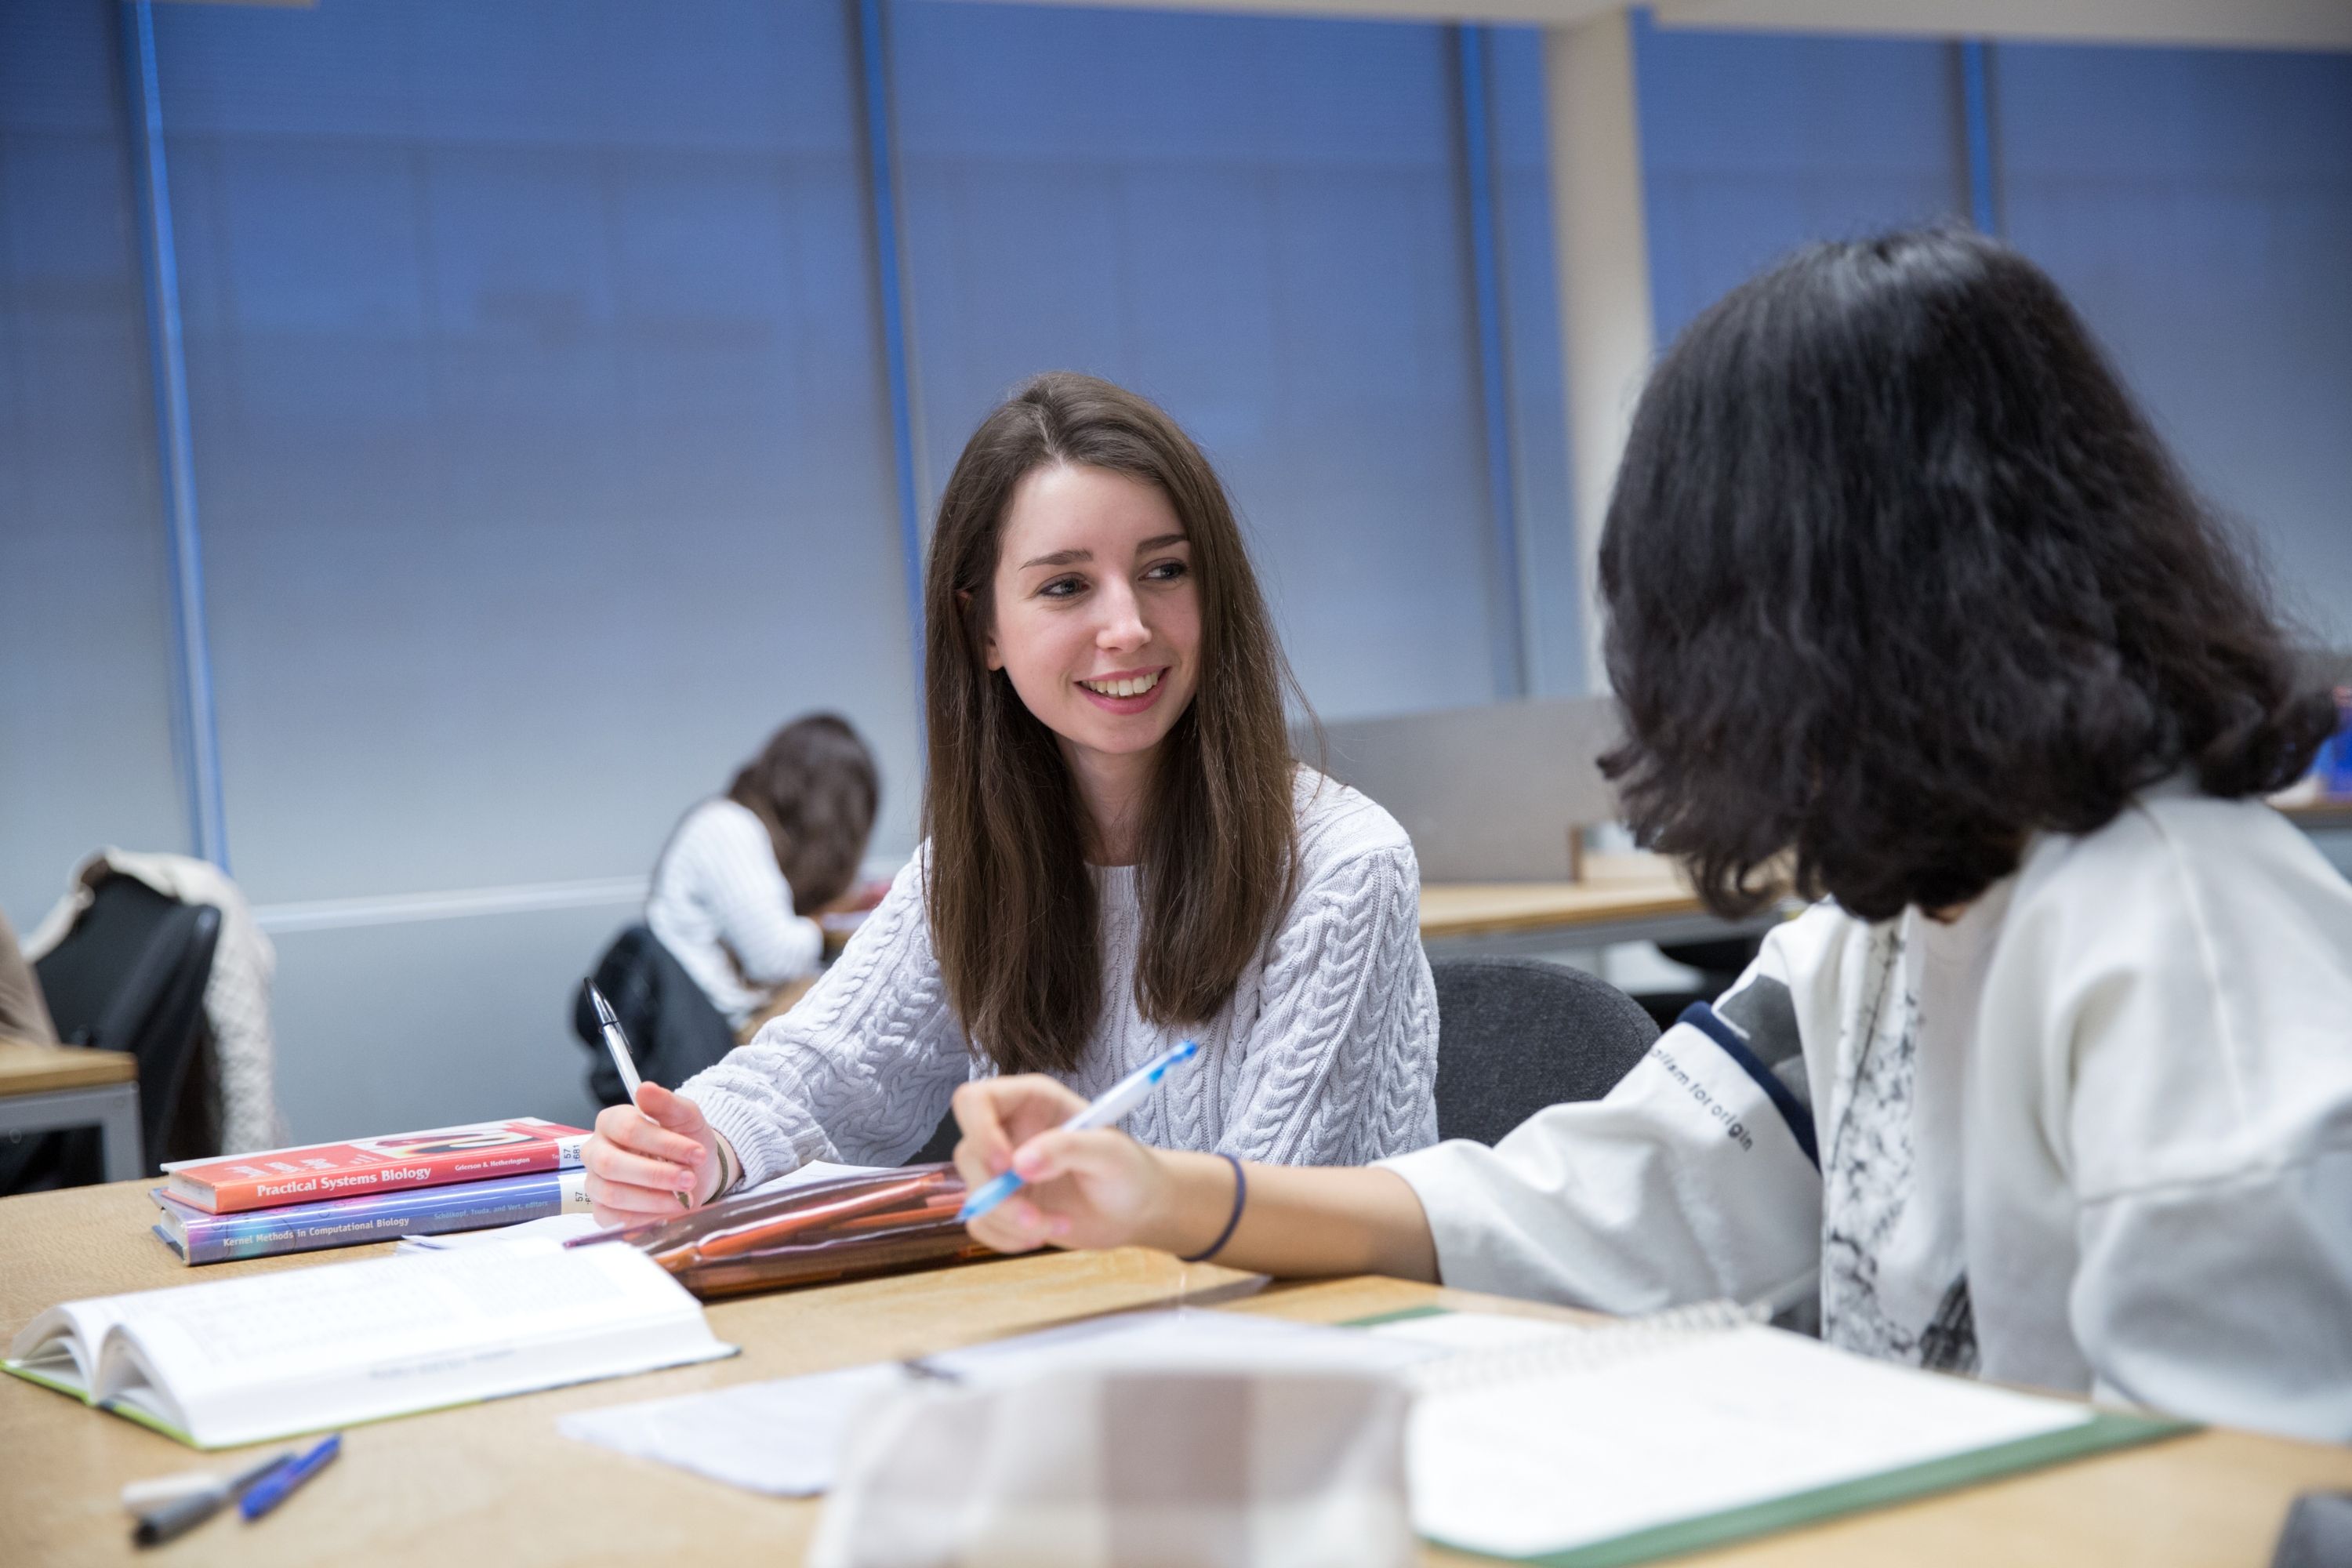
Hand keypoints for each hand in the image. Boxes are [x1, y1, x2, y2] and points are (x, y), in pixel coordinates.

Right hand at [581, 1083, 722, 1225]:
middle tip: (690, 1179)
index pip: (627, 1129)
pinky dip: (648, 1218)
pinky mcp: (603, 1212)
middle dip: (655, 1175)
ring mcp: (596, 1183)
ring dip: (654, 1199)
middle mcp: (596, 1152)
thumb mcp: (685, 1116)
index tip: (697, 1152)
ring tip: (685, 1198)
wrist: (695, 1170)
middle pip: (611, 1164)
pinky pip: (617, 1220)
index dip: (663, 1142)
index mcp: (611, 1122)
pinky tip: (670, 1211)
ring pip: (613, 1194)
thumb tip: (645, 1088)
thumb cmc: (685, 1140)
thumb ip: (666, 1103)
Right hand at [950, 1076, 1171, 1254]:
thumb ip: (1066, 1148)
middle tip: (1035, 1217)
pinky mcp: (1004, 1204)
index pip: (974, 1100)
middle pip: (968, 1154)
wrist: (1137, 1210)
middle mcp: (1009, 1131)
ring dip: (1010, 1220)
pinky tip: (1043, 1234)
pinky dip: (1007, 1238)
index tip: (1006, 1165)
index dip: (979, 1129)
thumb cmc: (1129, 1169)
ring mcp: (1004, 1170)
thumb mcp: (1108, 1151)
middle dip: (998, 1194)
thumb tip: (1019, 1165)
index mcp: (1031, 1101)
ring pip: (974, 1194)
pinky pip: (981, 1223)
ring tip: (1060, 1224)